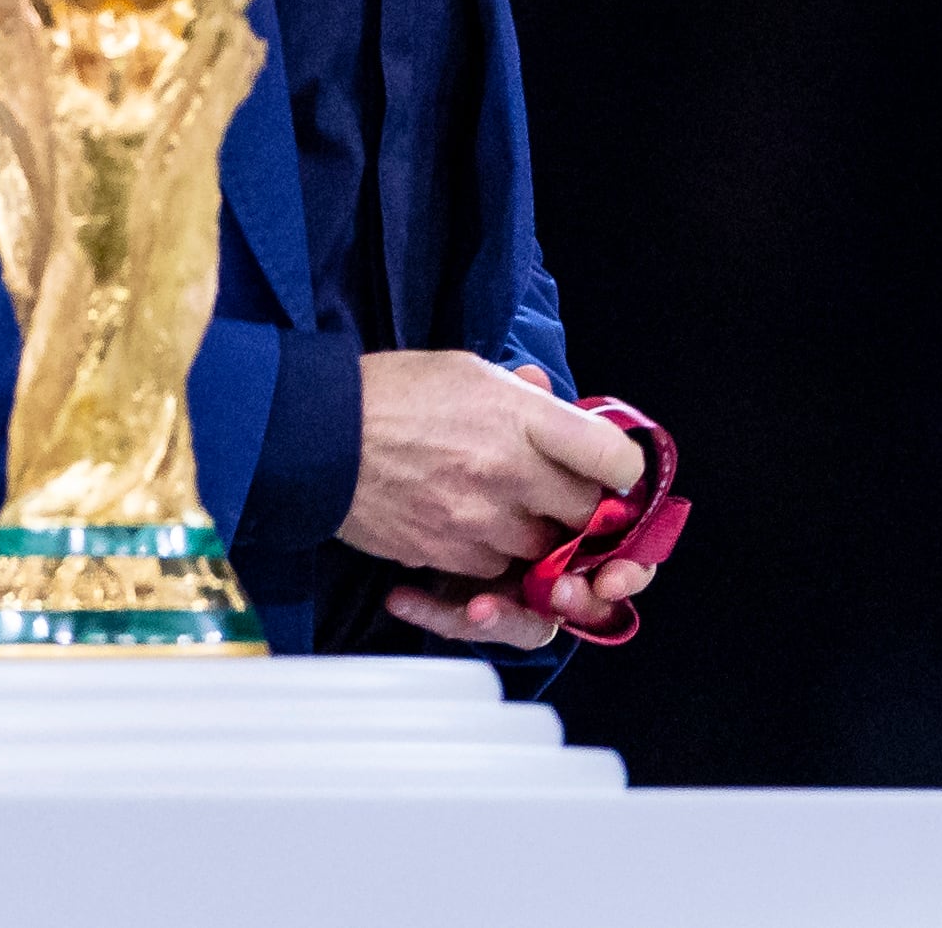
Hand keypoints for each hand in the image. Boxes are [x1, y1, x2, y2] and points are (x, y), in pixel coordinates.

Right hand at [382, 369, 661, 645]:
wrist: (317, 435)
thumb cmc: (391, 392)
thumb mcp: (466, 370)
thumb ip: (522, 394)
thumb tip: (549, 397)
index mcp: (522, 419)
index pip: (615, 459)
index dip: (624, 469)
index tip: (611, 469)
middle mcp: (510, 474)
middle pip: (588, 516)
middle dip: (584, 511)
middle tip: (565, 496)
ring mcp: (480, 522)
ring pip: (543, 552)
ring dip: (536, 536)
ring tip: (506, 506)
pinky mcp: (448, 556)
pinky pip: (496, 571)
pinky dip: (493, 556)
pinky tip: (467, 524)